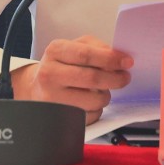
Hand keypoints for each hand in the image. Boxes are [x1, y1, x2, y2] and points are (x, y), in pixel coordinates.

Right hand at [6, 35, 132, 123]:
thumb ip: (97, 47)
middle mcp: (50, 74)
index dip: (110, 58)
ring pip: (94, 100)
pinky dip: (96, 110)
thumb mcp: (74, 47)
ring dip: (105, 96)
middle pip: (92, 78)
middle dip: (115, 79)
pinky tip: (88, 103)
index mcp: (55, 51)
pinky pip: (89, 117)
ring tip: (99, 90)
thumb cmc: (61, 65)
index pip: (86, 55)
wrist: (36, 87)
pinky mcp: (57, 118)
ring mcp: (52, 99)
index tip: (127, 62)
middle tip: (125, 78)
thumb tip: (119, 57)